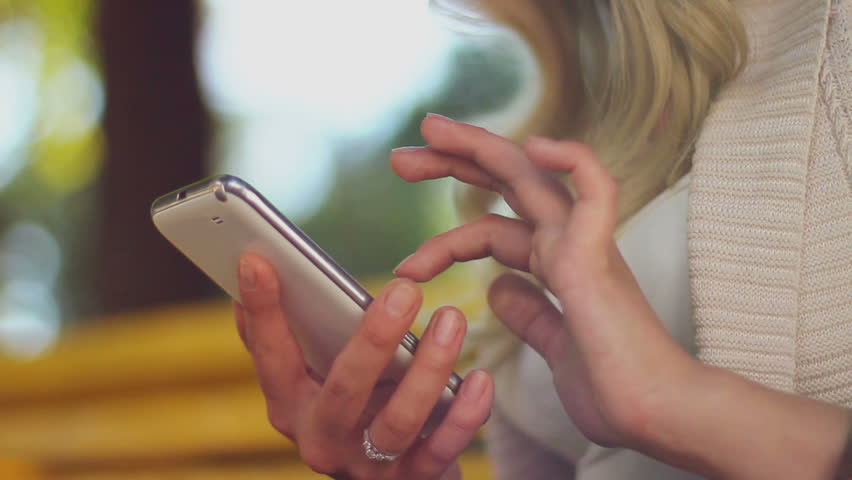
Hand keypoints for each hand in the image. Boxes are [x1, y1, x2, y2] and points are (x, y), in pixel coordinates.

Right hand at [235, 252, 493, 478]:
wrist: (387, 478)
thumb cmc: (352, 407)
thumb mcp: (314, 378)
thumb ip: (289, 334)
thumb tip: (254, 267)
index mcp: (291, 406)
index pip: (271, 357)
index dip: (263, 311)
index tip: (259, 260)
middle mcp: (323, 439)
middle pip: (344, 391)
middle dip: (375, 339)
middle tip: (406, 290)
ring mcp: (368, 465)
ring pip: (400, 420)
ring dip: (431, 368)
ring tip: (453, 319)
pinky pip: (443, 448)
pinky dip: (465, 413)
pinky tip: (481, 379)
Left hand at [391, 114, 699, 449]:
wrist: (658, 416)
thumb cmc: (613, 386)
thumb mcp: (553, 347)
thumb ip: (530, 313)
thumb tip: (498, 288)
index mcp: (557, 265)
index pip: (494, 229)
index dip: (448, 235)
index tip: (407, 262)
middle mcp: (568, 245)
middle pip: (504, 187)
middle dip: (453, 164)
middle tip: (400, 157)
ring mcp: (584, 246)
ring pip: (530, 178)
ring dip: (478, 148)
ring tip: (427, 132)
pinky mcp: (597, 258)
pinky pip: (596, 192)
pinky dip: (574, 161)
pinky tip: (538, 145)